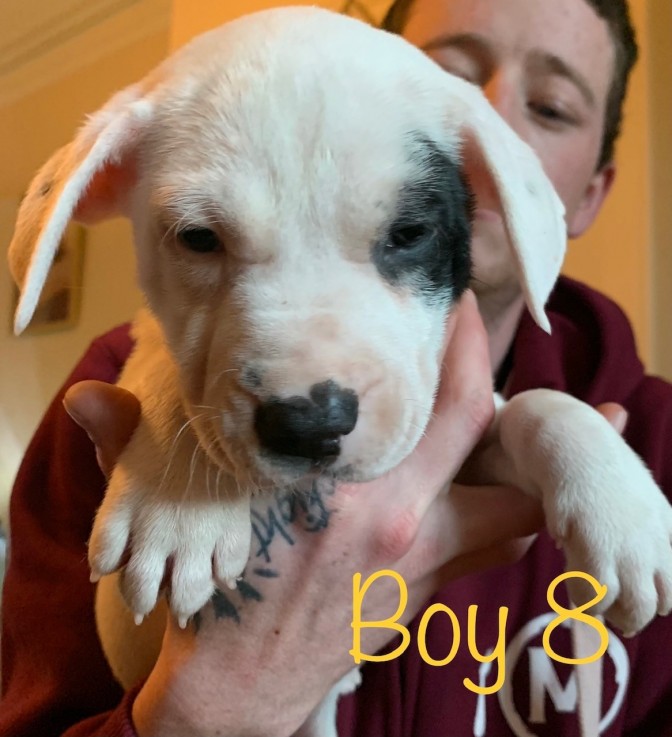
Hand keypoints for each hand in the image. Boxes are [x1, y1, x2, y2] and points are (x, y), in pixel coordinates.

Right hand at [62, 291, 626, 736]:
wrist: (234, 689)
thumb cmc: (219, 592)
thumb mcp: (174, 516)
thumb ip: (130, 448)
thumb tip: (81, 399)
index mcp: (346, 489)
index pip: (431, 400)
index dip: (456, 344)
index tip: (464, 303)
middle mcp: (398, 518)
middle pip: (485, 435)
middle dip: (518, 385)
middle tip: (542, 346)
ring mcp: (422, 560)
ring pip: (512, 501)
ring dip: (549, 461)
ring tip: (605, 421)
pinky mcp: (424, 591)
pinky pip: (495, 546)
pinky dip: (524, 515)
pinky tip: (545, 495)